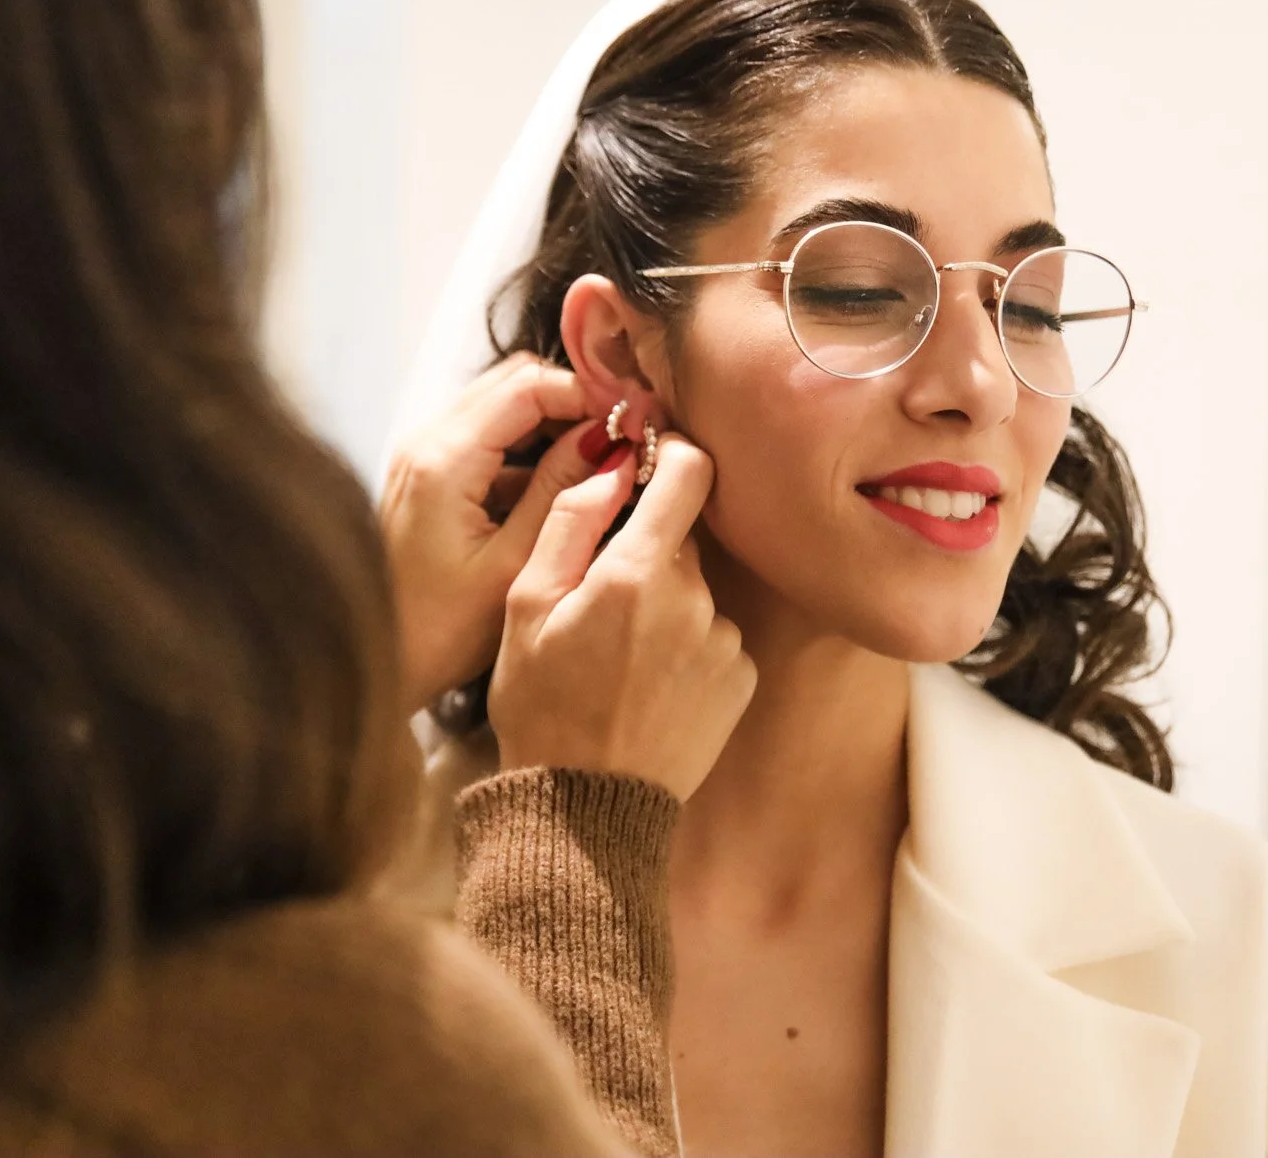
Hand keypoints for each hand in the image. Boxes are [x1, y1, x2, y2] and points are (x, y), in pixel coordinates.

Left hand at [380, 353, 603, 711]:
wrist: (378, 662)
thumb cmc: (441, 633)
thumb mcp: (515, 565)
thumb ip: (562, 494)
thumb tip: (609, 441)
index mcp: (443, 460)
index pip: (528, 385)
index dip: (589, 393)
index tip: (635, 419)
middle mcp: (425, 443)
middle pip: (512, 381)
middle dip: (574, 400)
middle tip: (625, 434)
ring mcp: (422, 457)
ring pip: (501, 405)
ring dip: (554, 422)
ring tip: (605, 458)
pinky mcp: (428, 478)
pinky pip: (486, 438)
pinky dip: (528, 448)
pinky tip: (566, 484)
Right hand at [490, 432, 756, 800]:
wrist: (584, 810)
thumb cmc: (542, 706)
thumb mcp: (526, 607)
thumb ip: (570, 522)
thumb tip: (612, 463)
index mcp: (638, 572)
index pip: (690, 471)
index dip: (669, 457)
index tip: (648, 466)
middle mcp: (696, 600)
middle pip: (683, 537)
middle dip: (646, 551)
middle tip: (599, 600)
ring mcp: (725, 641)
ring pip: (696, 590)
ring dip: (666, 604)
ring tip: (620, 658)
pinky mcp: (741, 679)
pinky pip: (715, 636)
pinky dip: (687, 647)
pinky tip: (649, 685)